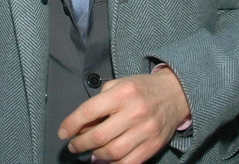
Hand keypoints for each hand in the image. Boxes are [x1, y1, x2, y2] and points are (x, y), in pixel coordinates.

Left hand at [58, 68, 189, 163]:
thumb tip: (82, 124)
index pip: (91, 110)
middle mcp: (134, 112)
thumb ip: (101, 99)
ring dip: (95, 155)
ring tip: (88, 152)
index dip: (72, 123)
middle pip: (99, 135)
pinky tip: (104, 160)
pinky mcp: (153, 146)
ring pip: (112, 152)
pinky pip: (128, 163)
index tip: (63, 132)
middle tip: (73, 145)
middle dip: (80, 143)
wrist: (175, 93)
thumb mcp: (120, 83)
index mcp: (123, 93)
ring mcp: (145, 131)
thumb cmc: (142, 88)